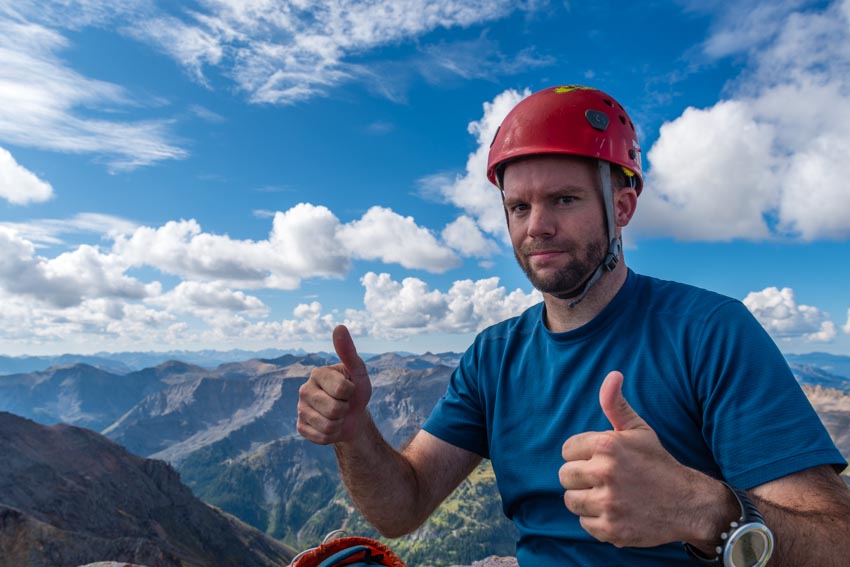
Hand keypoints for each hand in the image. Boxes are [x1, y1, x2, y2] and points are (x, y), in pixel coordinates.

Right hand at [297, 325, 371, 444]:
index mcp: (318, 373)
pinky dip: (331, 435)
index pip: (342, 389)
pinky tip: (329, 426)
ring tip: (337, 415)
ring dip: (339, 424)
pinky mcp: (301, 427)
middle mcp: (304, 389)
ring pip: (328, 425)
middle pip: (334, 409)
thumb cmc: (356, 391)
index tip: (350, 389)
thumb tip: (339, 326)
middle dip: (345, 410)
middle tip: (343, 404)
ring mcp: (300, 409)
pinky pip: (321, 437)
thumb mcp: (358, 372)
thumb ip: (349, 351)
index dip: (352, 392)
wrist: (352, 417)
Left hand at [559, 371, 703, 547]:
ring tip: (609, 495)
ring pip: (571, 501)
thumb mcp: (638, 430)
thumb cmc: (657, 464)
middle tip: (603, 479)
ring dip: (586, 500)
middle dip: (580, 477)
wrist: (688, 503)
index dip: (581, 455)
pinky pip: (584, 524)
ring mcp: (608, 503)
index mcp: (607, 445)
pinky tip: (616, 512)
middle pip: (564, 476)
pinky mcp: (611, 529)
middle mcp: (605, 473)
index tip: (600, 460)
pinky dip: (597, 521)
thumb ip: (615, 404)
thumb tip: (612, 375)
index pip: (566, 450)